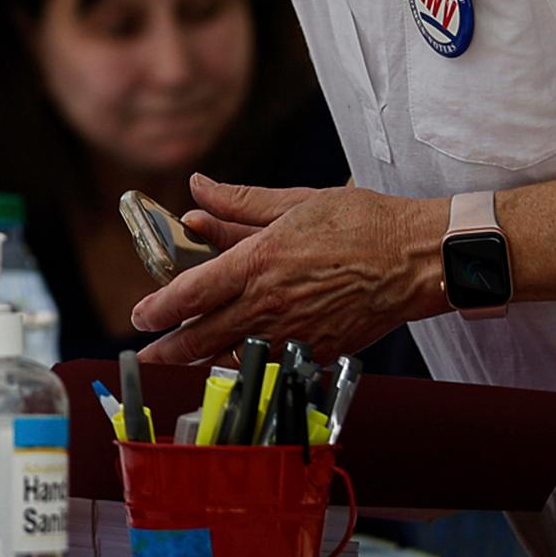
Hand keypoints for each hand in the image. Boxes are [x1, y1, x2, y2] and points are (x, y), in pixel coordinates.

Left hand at [130, 175, 438, 366]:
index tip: (139, 316)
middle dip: (168, 348)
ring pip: (234, 356)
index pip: (191, 294)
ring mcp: (295, 333)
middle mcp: (270, 304)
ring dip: (205, 359)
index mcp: (259, 263)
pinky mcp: (318, 352)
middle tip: (147, 353)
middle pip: (202, 337)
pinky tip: (239, 358)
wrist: (416, 259)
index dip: (158, 308)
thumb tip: (196, 193)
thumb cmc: (362, 223)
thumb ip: (238, 204)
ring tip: (184, 358)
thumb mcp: (294, 202)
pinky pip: (272, 363)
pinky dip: (250, 362)